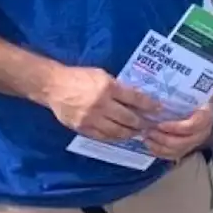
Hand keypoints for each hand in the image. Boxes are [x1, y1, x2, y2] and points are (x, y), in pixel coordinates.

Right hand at [41, 66, 160, 141]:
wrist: (53, 86)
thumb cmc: (79, 77)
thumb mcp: (101, 75)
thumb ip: (118, 87)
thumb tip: (136, 98)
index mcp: (108, 87)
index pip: (135, 99)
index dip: (149, 105)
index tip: (159, 109)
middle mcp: (101, 104)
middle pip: (129, 118)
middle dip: (142, 123)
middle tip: (150, 125)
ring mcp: (92, 118)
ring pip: (117, 131)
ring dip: (130, 133)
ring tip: (138, 132)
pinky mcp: (83, 128)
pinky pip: (103, 137)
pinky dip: (115, 137)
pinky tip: (122, 136)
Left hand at [145, 104, 212, 160]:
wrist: (202, 105)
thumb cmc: (193, 98)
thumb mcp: (190, 94)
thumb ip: (177, 99)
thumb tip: (156, 99)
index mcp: (205, 117)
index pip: (192, 126)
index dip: (174, 127)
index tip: (159, 124)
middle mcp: (202, 133)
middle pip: (182, 142)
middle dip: (163, 138)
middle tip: (148, 131)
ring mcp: (195, 143)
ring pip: (177, 151)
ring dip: (159, 146)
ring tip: (147, 138)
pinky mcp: (187, 149)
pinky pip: (173, 156)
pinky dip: (160, 152)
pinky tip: (150, 145)